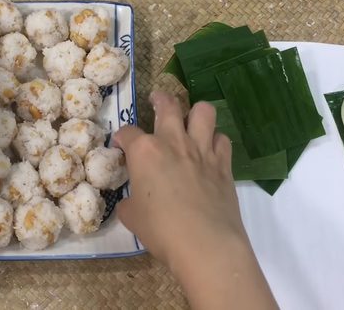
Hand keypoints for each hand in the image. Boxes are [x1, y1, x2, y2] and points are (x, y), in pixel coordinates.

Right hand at [113, 92, 276, 309]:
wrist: (205, 243)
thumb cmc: (160, 229)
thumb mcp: (132, 217)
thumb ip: (130, 202)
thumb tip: (133, 201)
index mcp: (145, 151)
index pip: (127, 133)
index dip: (121, 138)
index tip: (120, 145)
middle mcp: (173, 142)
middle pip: (168, 106)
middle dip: (160, 99)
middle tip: (157, 100)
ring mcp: (202, 150)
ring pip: (203, 112)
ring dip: (195, 112)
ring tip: (190, 117)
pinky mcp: (224, 164)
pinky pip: (222, 139)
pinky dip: (215, 140)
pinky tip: (210, 149)